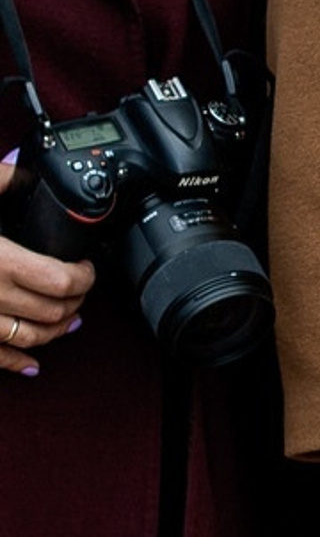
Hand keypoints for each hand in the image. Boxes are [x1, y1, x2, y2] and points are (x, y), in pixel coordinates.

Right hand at [0, 153, 93, 377]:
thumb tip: (17, 171)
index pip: (61, 281)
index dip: (84, 277)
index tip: (86, 267)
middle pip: (53, 312)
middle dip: (75, 303)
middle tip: (81, 291)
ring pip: (29, 339)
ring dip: (55, 332)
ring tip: (68, 321)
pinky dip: (16, 363)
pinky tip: (31, 365)